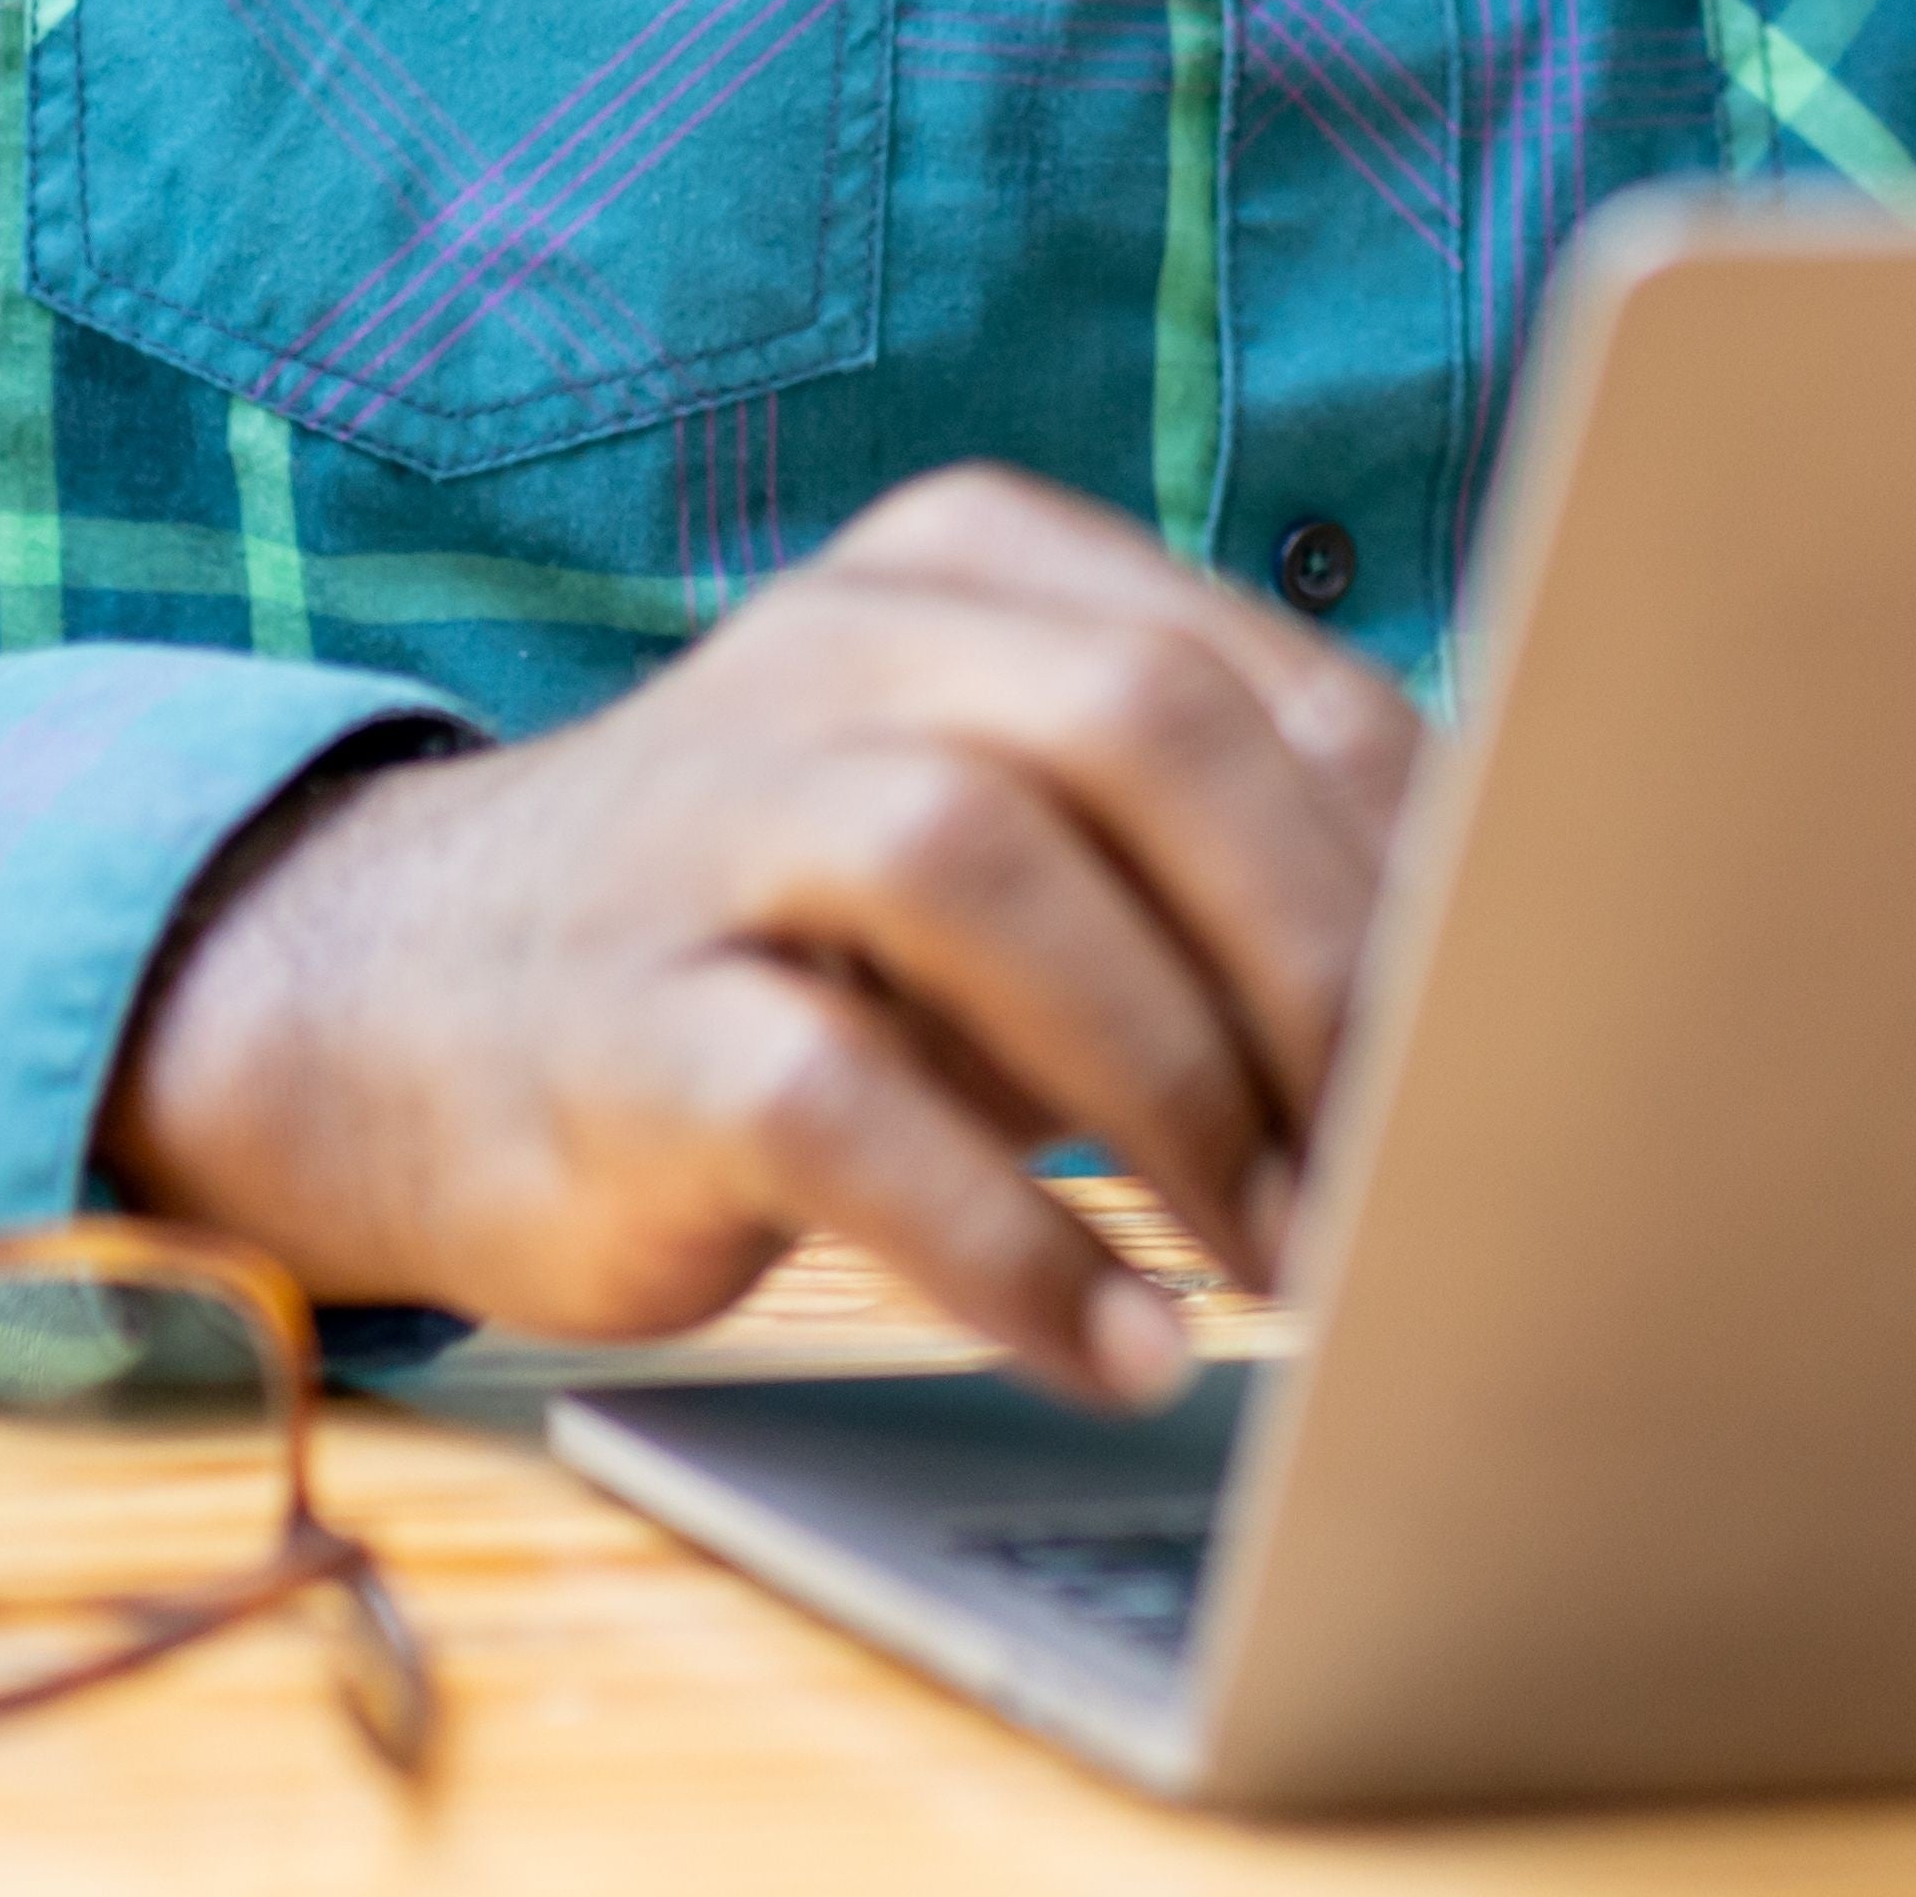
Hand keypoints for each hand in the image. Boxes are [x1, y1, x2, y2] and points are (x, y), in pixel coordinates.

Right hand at [100, 467, 1420, 1404]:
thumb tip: (1494, 963)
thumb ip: (1196, 852)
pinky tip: (1113, 1344)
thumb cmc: (793, 940)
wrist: (401, 1015)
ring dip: (1176, 1090)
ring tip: (1281, 1258)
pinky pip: (838, 1112)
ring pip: (986, 874)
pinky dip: (1005, 1243)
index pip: (1256, 671)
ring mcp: (711, 822)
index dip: (1409, 853)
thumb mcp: (999, 836)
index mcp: (967, 571)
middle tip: (1412, 1143)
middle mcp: (839, 648)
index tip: (1514, 1015)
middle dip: (1314, 952)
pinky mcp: (622, 1024)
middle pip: (1140, 727)